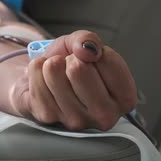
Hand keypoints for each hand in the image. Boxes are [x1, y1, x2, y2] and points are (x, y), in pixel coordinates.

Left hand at [10, 30, 136, 130]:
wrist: (43, 83)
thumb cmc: (70, 65)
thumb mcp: (84, 45)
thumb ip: (89, 39)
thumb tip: (87, 49)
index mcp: (125, 98)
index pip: (107, 60)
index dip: (93, 51)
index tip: (91, 61)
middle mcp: (104, 116)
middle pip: (78, 68)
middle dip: (71, 58)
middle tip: (72, 69)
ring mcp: (76, 120)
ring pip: (53, 70)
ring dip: (52, 63)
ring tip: (58, 75)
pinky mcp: (49, 118)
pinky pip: (36, 75)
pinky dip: (36, 70)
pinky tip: (45, 82)